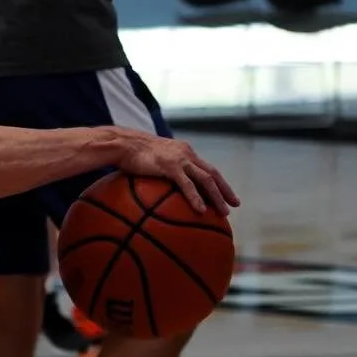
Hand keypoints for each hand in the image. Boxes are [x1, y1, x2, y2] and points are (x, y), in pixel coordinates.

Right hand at [114, 133, 239, 215]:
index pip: (206, 168)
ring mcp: (180, 159)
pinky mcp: (170, 166)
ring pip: (206, 179)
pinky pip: (187, 185)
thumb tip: (154, 190)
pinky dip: (196, 198)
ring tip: (224, 212)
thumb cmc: (129, 154)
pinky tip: (201, 210)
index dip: (218, 181)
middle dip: (225, 190)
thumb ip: (157, 171)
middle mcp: (186, 154)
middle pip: (212, 173)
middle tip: (235, 204)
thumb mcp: (149, 161)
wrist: (121, 144)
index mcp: (183, 152)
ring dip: (217, 197)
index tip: (226, 194)